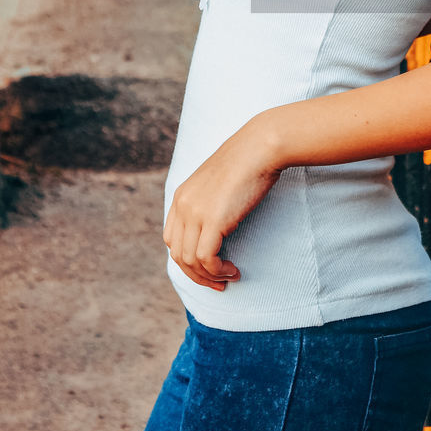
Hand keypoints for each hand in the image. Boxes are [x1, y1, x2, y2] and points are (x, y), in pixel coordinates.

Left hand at [163, 117, 280, 291]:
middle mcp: (183, 205)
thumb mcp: (219, 182)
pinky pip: (206, 258)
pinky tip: (232, 270)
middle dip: (196, 275)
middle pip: (178, 254)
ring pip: (190, 261)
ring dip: (209, 276)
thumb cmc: (248, 161)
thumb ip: (211, 200)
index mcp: (181, 195)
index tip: (206, 266)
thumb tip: (218, 222)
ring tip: (228, 277)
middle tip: (218, 283)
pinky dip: (217, 270)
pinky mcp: (213, 221)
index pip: (171, 238)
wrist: (259, 148)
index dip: (186, 258)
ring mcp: (195, 213)